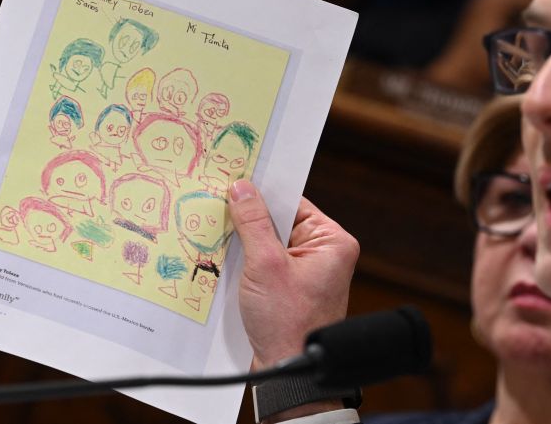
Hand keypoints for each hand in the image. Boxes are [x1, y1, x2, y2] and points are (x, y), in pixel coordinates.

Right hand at [228, 179, 359, 369]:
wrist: (288, 371)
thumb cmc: (287, 322)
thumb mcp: (265, 265)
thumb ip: (253, 223)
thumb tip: (241, 188)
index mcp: (332, 242)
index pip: (294, 202)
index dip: (263, 192)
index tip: (235, 179)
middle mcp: (324, 254)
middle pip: (279, 221)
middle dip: (250, 219)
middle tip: (218, 204)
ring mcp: (307, 272)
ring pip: (269, 242)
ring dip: (245, 241)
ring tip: (217, 231)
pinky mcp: (290, 288)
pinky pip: (266, 263)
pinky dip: (246, 260)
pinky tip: (224, 256)